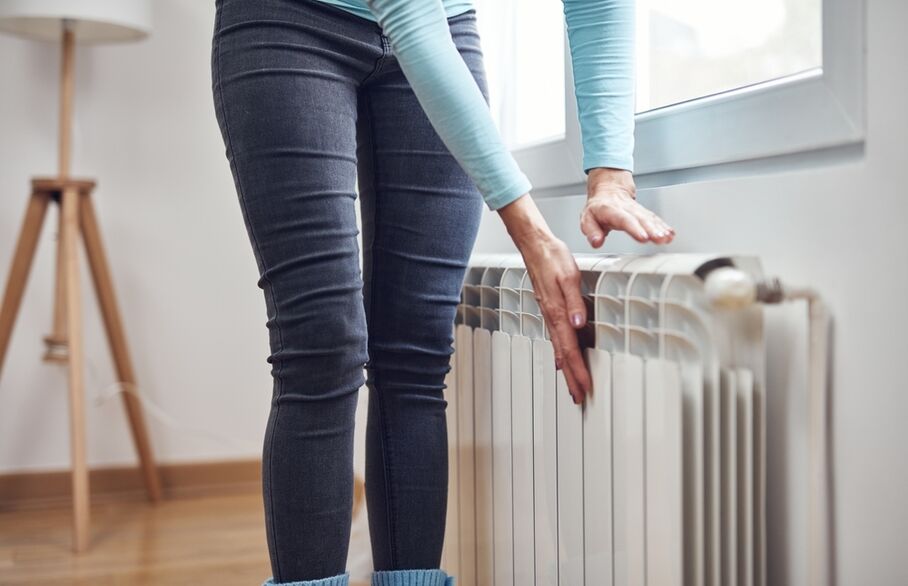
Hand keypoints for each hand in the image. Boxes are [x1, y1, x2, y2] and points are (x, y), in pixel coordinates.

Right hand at [498, 194, 591, 404]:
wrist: (534, 245)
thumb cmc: (552, 257)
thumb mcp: (569, 276)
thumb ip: (575, 301)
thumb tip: (578, 324)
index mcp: (557, 312)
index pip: (569, 349)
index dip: (578, 370)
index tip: (585, 388)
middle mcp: (552, 317)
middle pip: (562, 356)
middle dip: (572, 378)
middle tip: (579, 398)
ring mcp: (549, 315)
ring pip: (558, 349)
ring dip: (567, 369)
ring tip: (573, 386)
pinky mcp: (549, 310)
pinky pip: (555, 338)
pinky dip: (559, 354)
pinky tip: (561, 360)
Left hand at [581, 167, 674, 245]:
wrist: (608, 188)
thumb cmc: (598, 207)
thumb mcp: (587, 218)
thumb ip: (591, 231)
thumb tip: (596, 242)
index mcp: (611, 210)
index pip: (624, 220)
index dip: (634, 228)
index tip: (643, 237)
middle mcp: (626, 208)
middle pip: (641, 219)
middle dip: (652, 229)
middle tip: (660, 238)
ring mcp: (636, 209)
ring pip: (649, 218)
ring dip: (660, 228)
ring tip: (667, 238)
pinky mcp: (643, 212)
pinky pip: (654, 218)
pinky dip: (663, 226)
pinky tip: (670, 234)